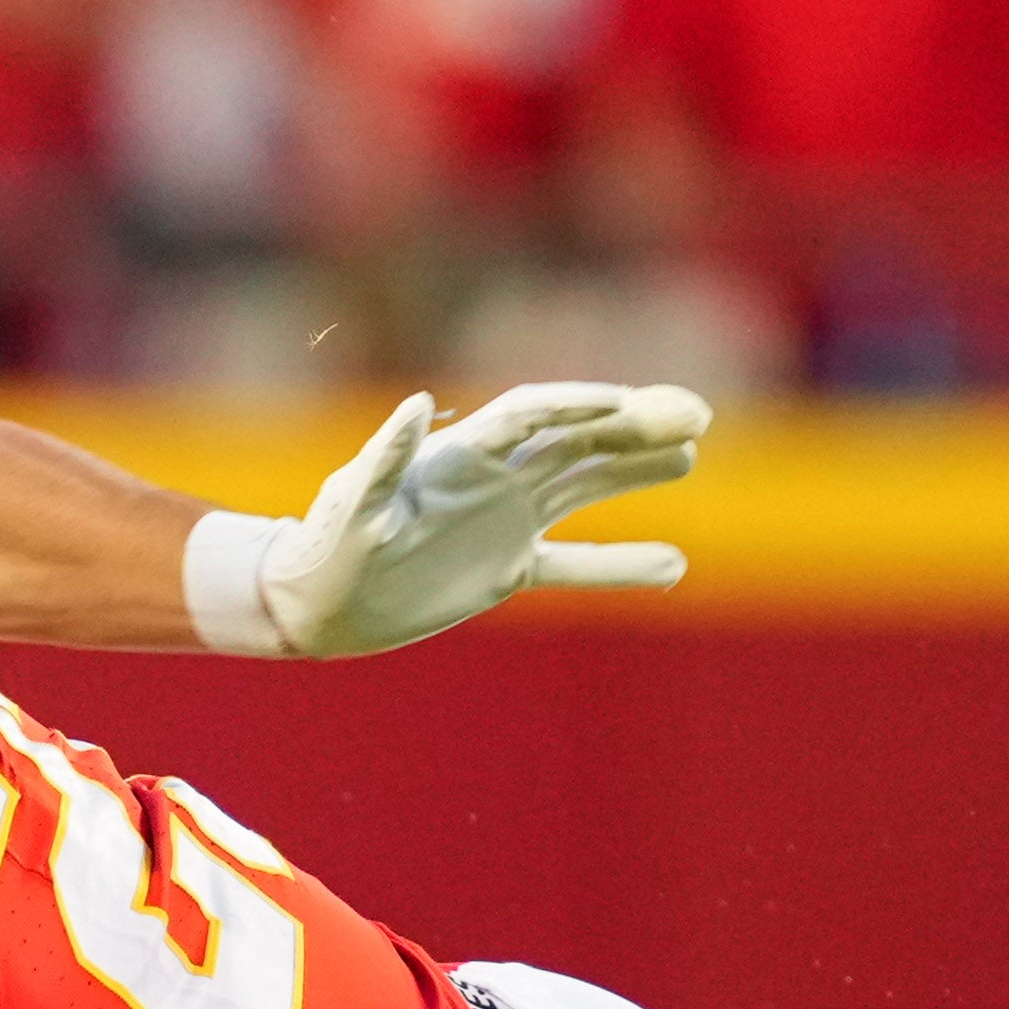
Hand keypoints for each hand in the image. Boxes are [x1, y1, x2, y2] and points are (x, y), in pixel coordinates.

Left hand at [223, 383, 708, 656]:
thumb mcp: (350, 509)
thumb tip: (416, 407)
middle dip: (631, 427)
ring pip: (584, 485)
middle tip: (694, 417)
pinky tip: (673, 566)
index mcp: (456, 459)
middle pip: (573, 438)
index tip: (633, 404)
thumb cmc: (323, 552)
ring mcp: (502, 522)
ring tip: (690, 456)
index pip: (532, 415)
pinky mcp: (504, 569)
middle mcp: (489, 480)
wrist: (313, 604)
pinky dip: (621, 565)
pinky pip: (574, 562)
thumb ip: (383, 460)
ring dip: (634, 472)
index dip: (580, 404)